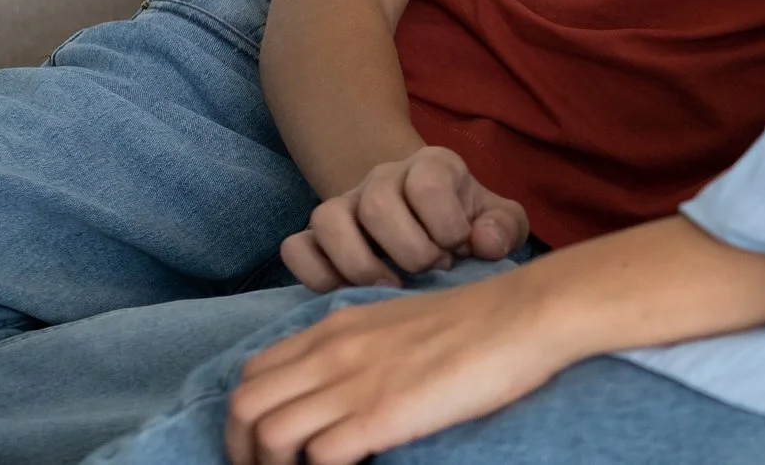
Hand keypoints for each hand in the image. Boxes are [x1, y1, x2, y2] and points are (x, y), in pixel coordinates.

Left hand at [224, 272, 565, 464]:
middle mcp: (331, 353)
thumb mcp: (397, 323)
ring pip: (267, 434)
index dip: (248, 418)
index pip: (253, 374)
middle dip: (242, 452)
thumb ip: (359, 349)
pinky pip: (316, 458)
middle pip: (244, 407)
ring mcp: (353, 384)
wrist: (522, 315)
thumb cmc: (475, 323)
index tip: (266, 449)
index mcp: (334, 330)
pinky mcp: (380, 415)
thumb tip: (342, 387)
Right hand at [282, 146, 529, 291]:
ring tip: (392, 284)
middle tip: (430, 269)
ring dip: (360, 264)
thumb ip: (504, 227)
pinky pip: (296, 247)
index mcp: (432, 166)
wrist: (427, 219)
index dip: (446, 226)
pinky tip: (351, 291)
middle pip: (377, 203)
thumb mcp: (499, 222)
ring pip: (326, 219)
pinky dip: (316, 274)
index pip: (428, 182)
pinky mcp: (317, 236)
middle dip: (408, 249)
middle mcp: (382, 177)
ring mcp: (344, 204)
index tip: (457, 249)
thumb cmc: (467, 224)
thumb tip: (482, 242)